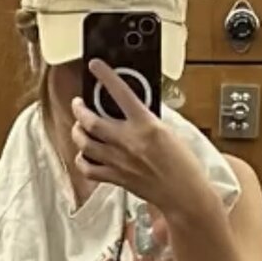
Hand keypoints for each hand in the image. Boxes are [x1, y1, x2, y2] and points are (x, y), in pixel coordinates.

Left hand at [71, 59, 217, 216]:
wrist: (184, 194)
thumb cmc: (183, 166)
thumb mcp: (169, 132)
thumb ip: (147, 120)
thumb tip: (131, 110)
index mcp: (145, 126)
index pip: (120, 93)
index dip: (105, 75)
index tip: (95, 66)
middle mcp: (128, 142)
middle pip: (90, 121)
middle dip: (79, 109)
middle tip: (78, 104)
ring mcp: (119, 162)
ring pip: (84, 143)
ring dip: (77, 132)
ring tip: (79, 127)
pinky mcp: (116, 178)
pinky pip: (88, 169)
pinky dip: (82, 160)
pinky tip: (84, 155)